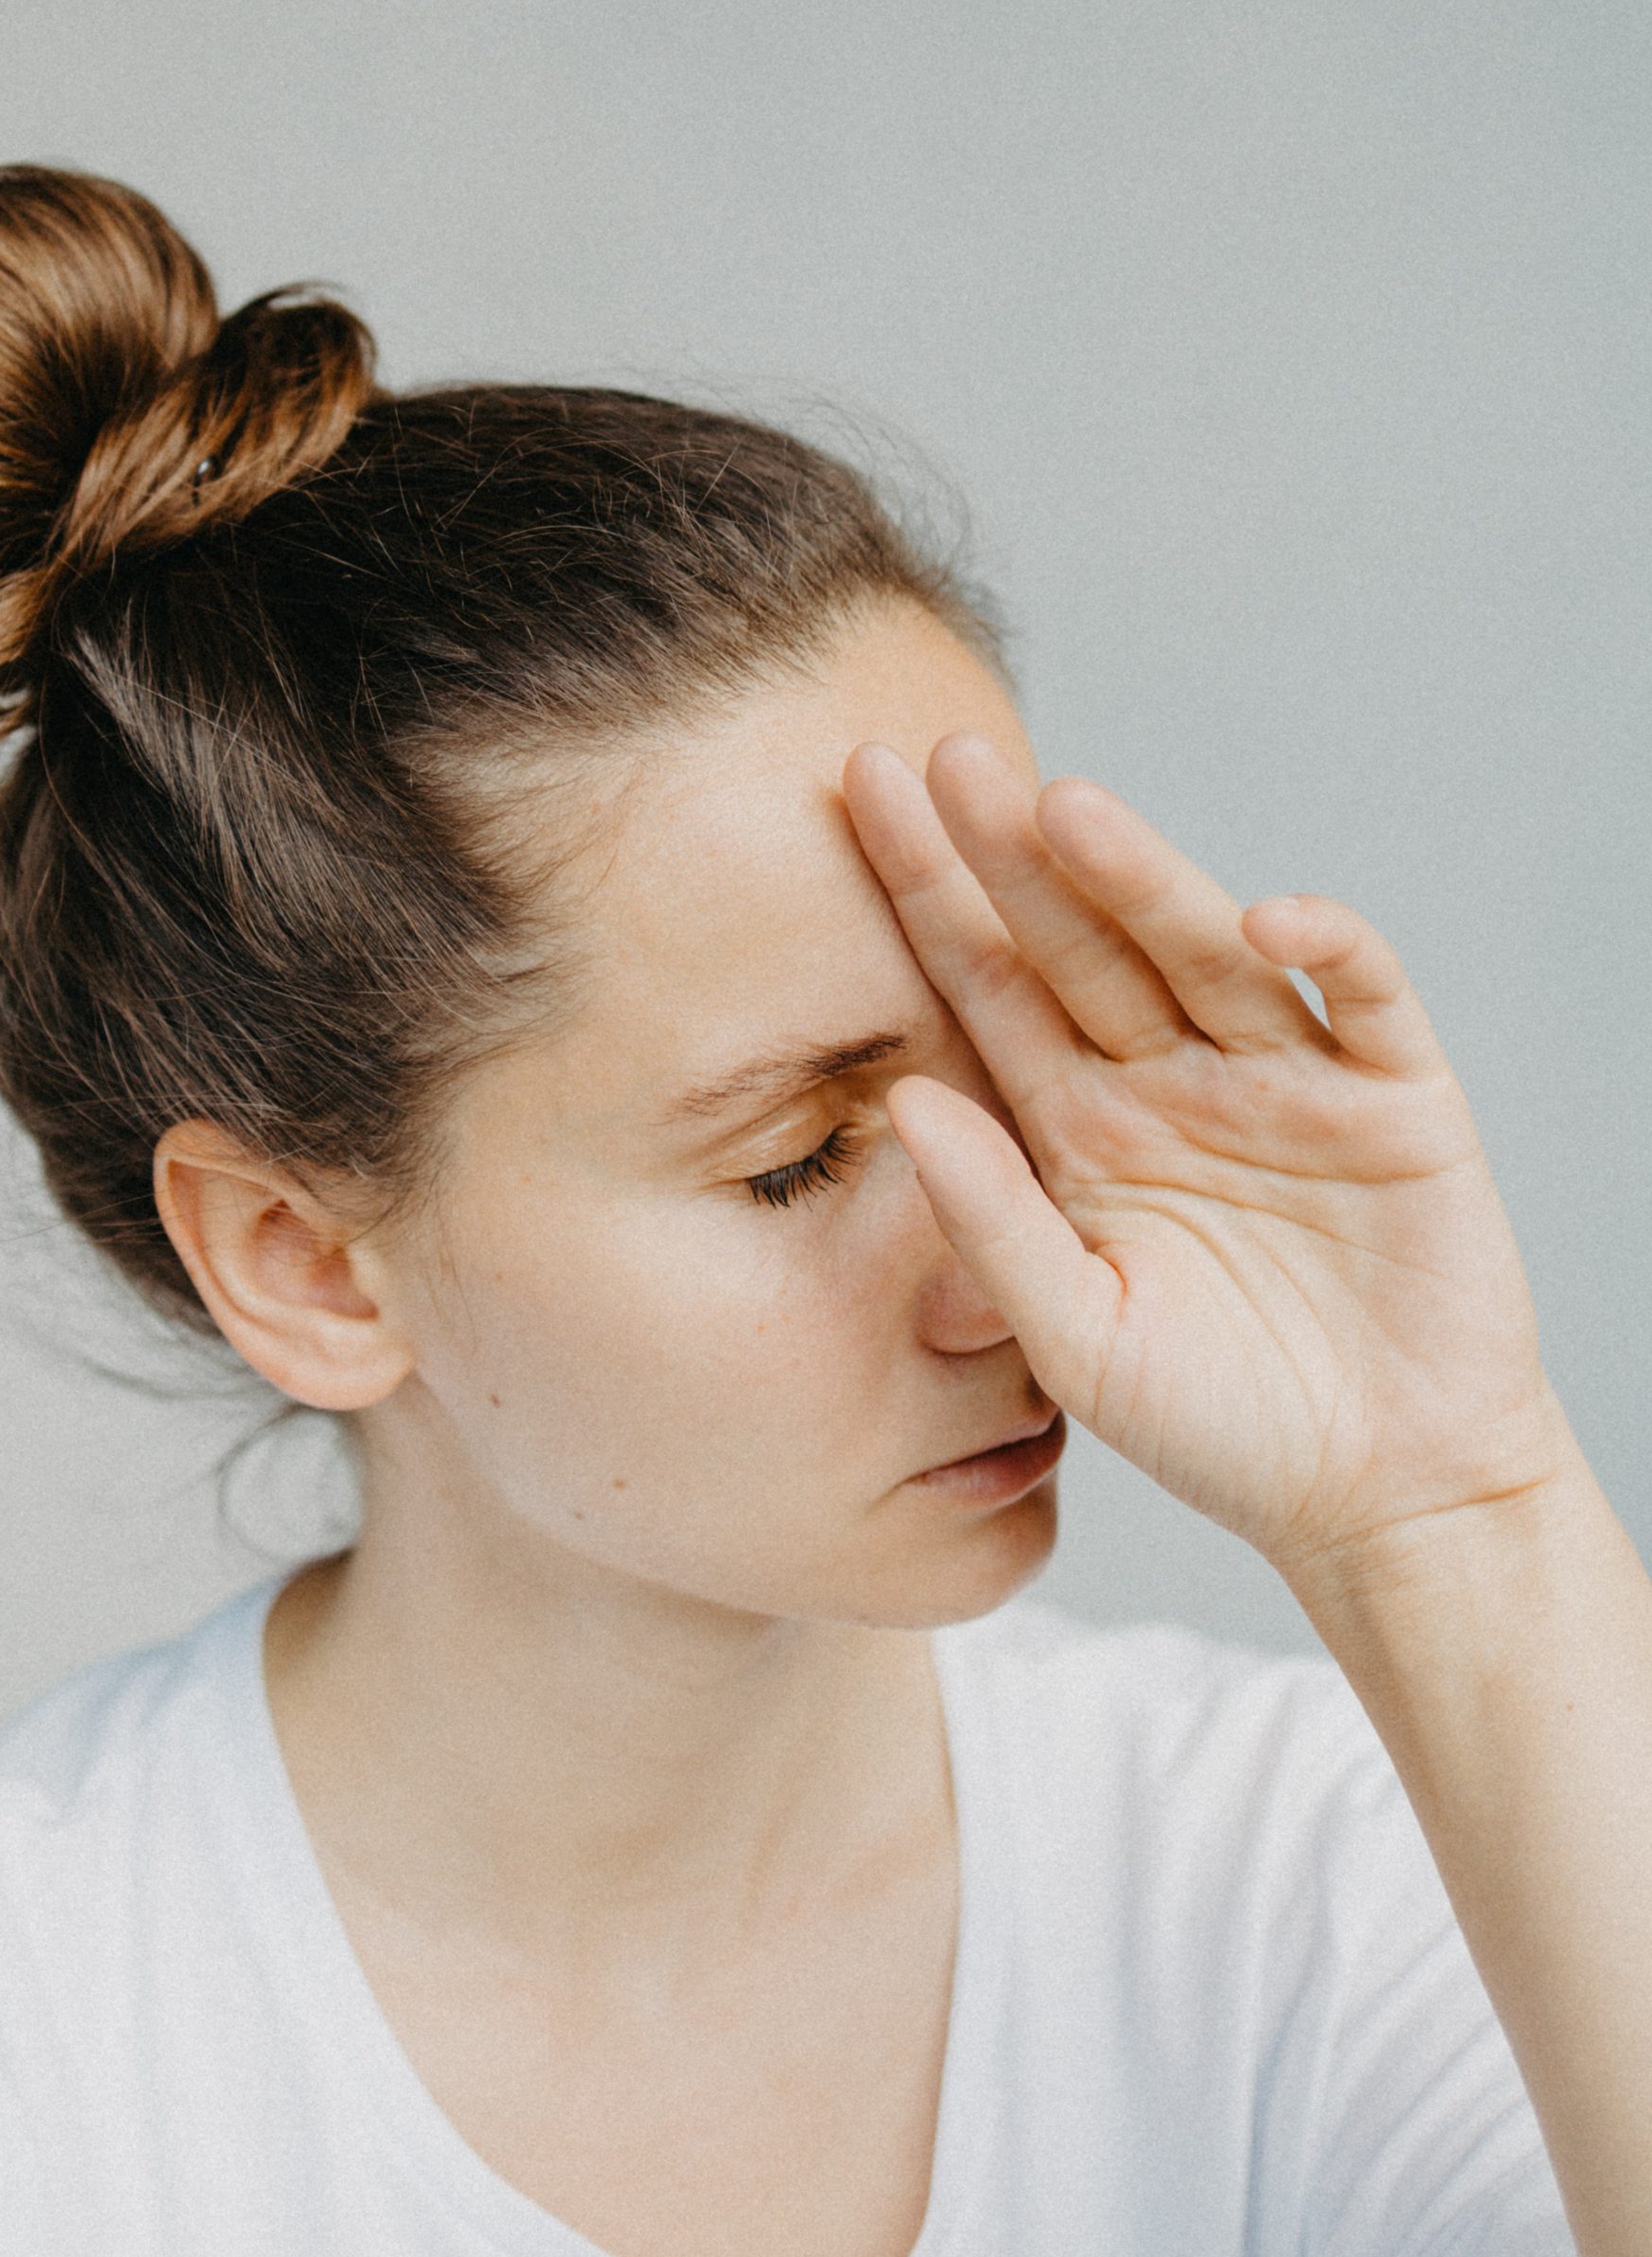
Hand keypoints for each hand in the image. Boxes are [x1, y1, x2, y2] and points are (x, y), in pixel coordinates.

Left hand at [844, 733, 1570, 1577]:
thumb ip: (989, 1220)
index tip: (861, 797)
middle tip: (946, 761)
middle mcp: (1169, 1078)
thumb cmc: (1214, 1421)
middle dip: (1015, 855)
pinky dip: (1327, 952)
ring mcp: (1282, 1078)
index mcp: (1078, 1124)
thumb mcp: (1073, 1332)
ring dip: (1144, 878)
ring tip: (1068, 809)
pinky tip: (1268, 918)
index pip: (989, 985)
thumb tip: (901, 1102)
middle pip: (1082, 943)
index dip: (929, 894)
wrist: (1378, 1495)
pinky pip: (1359, 999)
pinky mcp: (1394, 1098)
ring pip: (1203, 950)